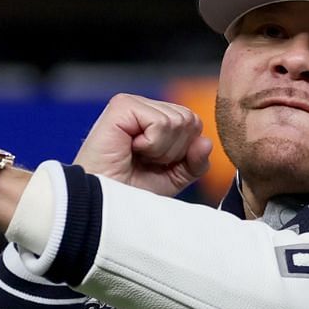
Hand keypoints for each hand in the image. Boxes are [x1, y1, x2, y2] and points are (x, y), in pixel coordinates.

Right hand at [73, 93, 212, 196]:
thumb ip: (194, 162)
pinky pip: (162, 122)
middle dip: (174, 150)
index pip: (193, 124)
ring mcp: (132, 104)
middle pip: (190, 119)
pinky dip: (152, 144)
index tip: (156, 165)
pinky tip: (131, 148)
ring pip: (179, 121)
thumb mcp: (172, 179)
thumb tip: (205, 142)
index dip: (184, 151)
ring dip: (162, 149)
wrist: (103, 204)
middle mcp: (143, 108)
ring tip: (137, 156)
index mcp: (154, 120)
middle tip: (146, 161)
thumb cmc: (128, 192)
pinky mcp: (122, 106)